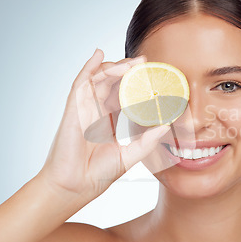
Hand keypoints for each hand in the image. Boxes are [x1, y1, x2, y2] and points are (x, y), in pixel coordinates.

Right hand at [37, 48, 169, 198]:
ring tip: (134, 62)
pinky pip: (80, 82)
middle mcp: (96, 112)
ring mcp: (84, 108)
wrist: (75, 187)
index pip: (125, 95)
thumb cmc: (97, 174)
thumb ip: (147, 141)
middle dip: (129, 70)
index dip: (138, 84)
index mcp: (108, 121)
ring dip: (116, 67)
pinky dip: (89, 66)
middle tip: (146, 62)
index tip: (154, 77)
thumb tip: (167, 126)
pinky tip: (99, 54)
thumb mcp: (130, 155)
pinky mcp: (74, 108)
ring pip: (100, 78)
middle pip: (113, 83)